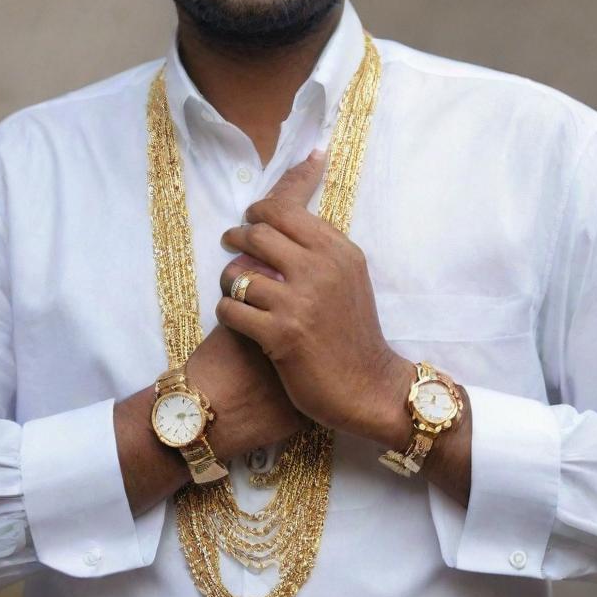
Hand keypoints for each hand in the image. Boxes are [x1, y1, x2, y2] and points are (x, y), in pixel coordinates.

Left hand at [186, 151, 333, 458]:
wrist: (368, 386)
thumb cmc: (354, 331)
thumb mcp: (350, 277)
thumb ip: (322, 247)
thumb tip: (287, 215)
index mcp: (338, 251)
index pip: (285, 211)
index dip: (258, 211)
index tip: (249, 218)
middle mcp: (320, 270)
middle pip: (257, 234)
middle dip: (236, 237)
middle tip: (230, 243)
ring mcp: (299, 302)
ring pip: (238, 273)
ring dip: (228, 279)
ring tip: (233, 286)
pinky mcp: (280, 334)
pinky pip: (231, 309)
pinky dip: (227, 311)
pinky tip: (237, 317)